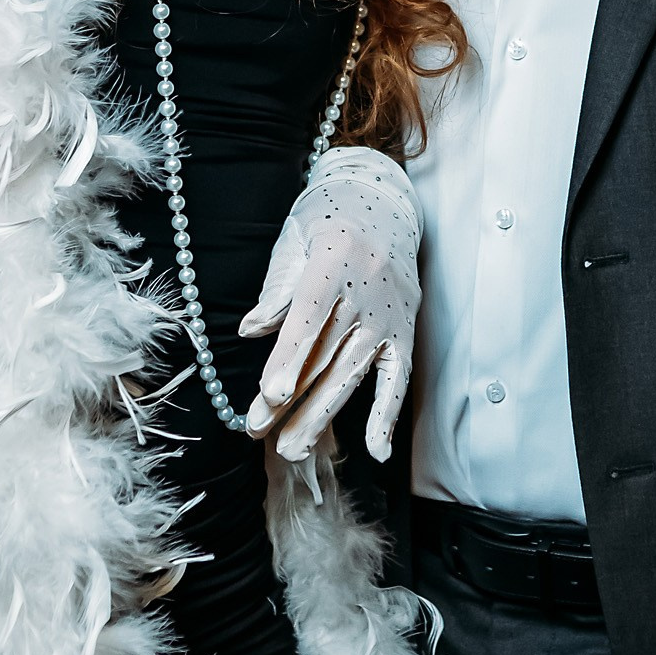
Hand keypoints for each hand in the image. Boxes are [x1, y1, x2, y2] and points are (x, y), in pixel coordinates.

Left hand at [240, 148, 420, 463]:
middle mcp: (367, 291)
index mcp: (334, 261)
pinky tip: (376, 450)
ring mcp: (389, 315)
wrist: (383, 204)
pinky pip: (397, 378)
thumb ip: (277, 289)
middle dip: (292, 400)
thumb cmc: (327, 222)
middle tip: (260, 433)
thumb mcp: (294, 242)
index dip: (290, 357)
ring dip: (322, 415)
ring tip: (292, 449)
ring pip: (353, 373)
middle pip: (327, 355)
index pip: (310, 317)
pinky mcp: (405, 330)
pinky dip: (387, 414)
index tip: (272, 394)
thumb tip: (250, 330)